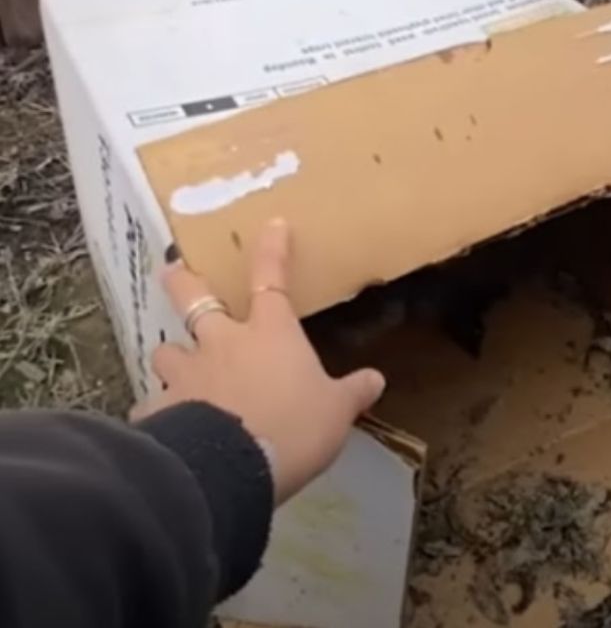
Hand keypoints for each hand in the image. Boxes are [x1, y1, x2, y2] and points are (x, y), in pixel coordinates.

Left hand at [133, 219, 386, 504]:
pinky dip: (159, 408)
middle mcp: (222, 342)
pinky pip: (154, 402)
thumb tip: (375, 380)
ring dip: (173, 354)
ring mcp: (185, 373)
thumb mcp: (336, 412)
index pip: (271, 279)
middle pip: (195, 299)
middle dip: (184, 281)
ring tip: (177, 367)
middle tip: (173, 268)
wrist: (229, 467)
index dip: (272, 251)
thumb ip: (352, 393)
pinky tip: (164, 424)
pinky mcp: (159, 408)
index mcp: (270, 333)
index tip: (271, 224)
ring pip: (166, 350)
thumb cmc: (293, 427)